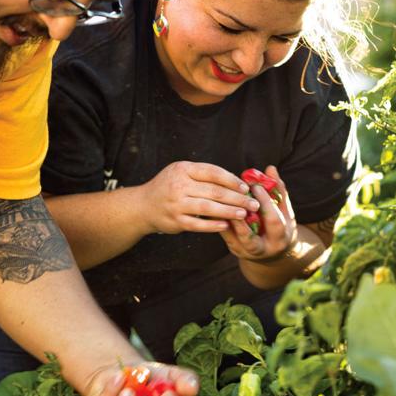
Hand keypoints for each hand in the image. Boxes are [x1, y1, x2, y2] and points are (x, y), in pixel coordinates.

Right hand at [138, 161, 256, 234]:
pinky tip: (226, 225)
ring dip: (229, 211)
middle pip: (214, 191)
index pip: (212, 172)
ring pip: (208, 207)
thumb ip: (203, 175)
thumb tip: (236, 180)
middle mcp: (179, 185)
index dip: (231, 180)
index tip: (246, 187)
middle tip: (253, 203)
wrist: (143, 206)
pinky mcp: (175, 221)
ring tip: (245, 214)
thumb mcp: (181, 173)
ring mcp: (176, 204)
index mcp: (183, 169)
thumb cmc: (169, 187)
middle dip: (237, 197)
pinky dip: (213, 225)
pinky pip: (198, 224)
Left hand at [220, 166, 296, 261]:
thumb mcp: (283, 210)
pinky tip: (213, 207)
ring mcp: (246, 252)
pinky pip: (224, 235)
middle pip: (249, 236)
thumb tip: (270, 168)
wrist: (271, 252)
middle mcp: (262, 250)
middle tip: (234, 197)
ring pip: (233, 237)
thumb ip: (278, 190)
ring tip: (219, 202)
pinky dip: (218, 221)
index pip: (273, 221)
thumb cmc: (279, 225)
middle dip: (241, 216)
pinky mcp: (234, 249)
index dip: (265, 203)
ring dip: (226, 218)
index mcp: (280, 238)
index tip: (256, 186)